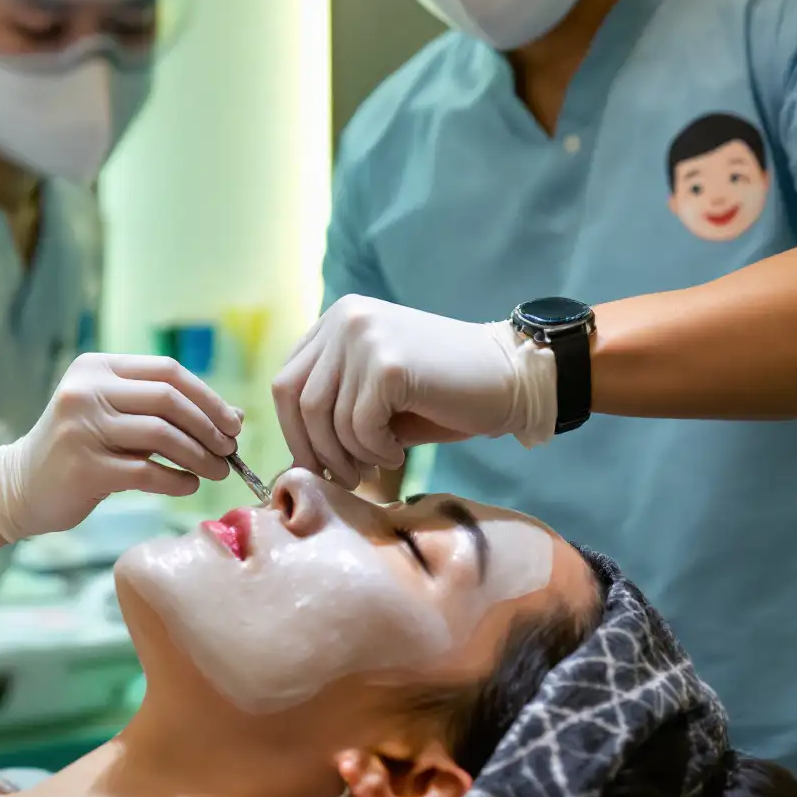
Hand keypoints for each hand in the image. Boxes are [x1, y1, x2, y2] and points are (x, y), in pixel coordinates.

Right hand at [0, 354, 242, 541]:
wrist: (22, 486)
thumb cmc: (82, 449)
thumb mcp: (117, 417)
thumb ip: (167, 411)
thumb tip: (234, 416)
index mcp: (97, 368)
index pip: (167, 371)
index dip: (207, 396)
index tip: (233, 422)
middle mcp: (86, 391)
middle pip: (168, 399)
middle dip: (208, 426)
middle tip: (229, 449)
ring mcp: (81, 428)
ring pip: (161, 435)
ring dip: (199, 456)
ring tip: (218, 471)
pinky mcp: (83, 468)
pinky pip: (146, 472)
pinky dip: (177, 480)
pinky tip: (189, 485)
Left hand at [272, 296, 556, 488]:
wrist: (511, 379)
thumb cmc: (443, 395)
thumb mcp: (374, 393)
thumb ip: (334, 406)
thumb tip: (292, 457)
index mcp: (337, 320)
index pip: (285, 382)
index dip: (293, 432)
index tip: (316, 465)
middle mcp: (345, 319)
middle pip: (296, 400)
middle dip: (316, 450)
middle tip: (346, 477)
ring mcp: (365, 336)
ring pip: (327, 417)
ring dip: (350, 455)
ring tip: (380, 462)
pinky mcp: (388, 364)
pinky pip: (359, 426)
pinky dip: (376, 451)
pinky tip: (399, 450)